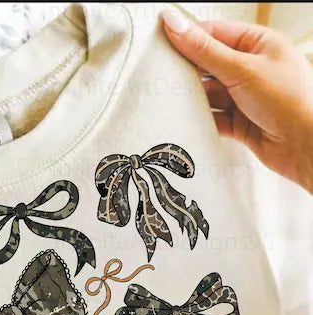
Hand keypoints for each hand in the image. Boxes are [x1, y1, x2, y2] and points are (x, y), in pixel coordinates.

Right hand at [161, 6, 312, 192]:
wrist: (306, 146)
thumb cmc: (289, 100)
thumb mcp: (242, 69)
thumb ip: (205, 50)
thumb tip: (175, 24)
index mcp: (259, 44)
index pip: (215, 34)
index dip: (188, 37)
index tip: (161, 41)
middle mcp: (252, 69)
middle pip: (210, 65)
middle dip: (188, 71)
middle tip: (160, 73)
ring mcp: (246, 97)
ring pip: (210, 94)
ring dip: (193, 99)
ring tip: (171, 100)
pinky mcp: (241, 123)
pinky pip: (214, 118)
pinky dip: (201, 120)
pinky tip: (187, 121)